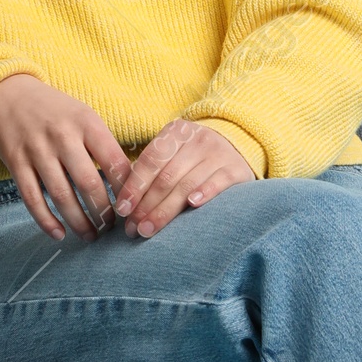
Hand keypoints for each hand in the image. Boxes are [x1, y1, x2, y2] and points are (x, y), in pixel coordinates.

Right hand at [0, 74, 129, 242]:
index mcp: (86, 123)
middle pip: (89, 183)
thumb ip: (104, 145)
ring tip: (91, 235)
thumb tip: (130, 183)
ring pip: (61, 196)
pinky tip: (60, 234)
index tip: (132, 208)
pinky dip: (46, 221)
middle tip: (111, 227)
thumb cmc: (57, 112)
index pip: (114, 162)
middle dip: (104, 212)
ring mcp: (37, 151)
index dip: (127, 190)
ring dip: (79, 222)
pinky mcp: (16, 164)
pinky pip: (33, 199)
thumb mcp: (85, 116)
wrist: (10, 95)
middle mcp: (62, 136)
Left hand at [116, 119, 253, 238]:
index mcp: (175, 132)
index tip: (123, 210)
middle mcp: (197, 139)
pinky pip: (218, 182)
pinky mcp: (236, 169)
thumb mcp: (174, 153)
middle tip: (135, 228)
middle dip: (146, 206)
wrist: (238, 146)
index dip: (135, 186)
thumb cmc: (195, 158)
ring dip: (166, 210)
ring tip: (150, 229)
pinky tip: (192, 205)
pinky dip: (205, 193)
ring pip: (187, 184)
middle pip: (166, 177)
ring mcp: (218, 153)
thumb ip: (152, 171)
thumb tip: (124, 204)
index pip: (150, 160)